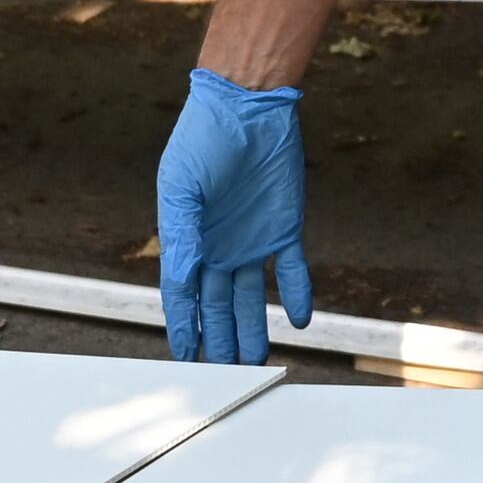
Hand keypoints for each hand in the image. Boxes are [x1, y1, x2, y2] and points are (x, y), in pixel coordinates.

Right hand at [156, 67, 312, 364]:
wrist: (248, 104)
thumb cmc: (204, 139)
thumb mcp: (182, 186)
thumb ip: (181, 233)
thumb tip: (182, 276)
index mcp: (187, 240)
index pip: (183, 296)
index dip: (184, 327)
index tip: (185, 359)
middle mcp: (219, 247)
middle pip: (218, 306)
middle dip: (220, 341)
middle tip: (225, 378)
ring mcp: (252, 240)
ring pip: (253, 298)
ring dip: (254, 329)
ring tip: (257, 362)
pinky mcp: (285, 229)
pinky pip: (293, 270)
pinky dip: (298, 295)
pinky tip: (301, 320)